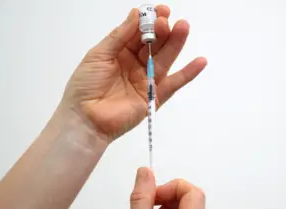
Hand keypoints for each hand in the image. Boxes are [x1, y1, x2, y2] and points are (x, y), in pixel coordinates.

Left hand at [59, 5, 206, 140]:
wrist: (85, 119)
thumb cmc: (85, 85)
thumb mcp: (98, 55)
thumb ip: (119, 36)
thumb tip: (135, 14)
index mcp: (120, 52)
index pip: (138, 33)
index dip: (148, 21)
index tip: (159, 11)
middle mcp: (135, 64)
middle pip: (154, 44)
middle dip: (162, 30)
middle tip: (167, 20)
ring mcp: (146, 80)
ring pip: (165, 58)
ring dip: (175, 43)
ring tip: (183, 27)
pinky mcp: (154, 97)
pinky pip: (174, 83)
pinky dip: (188, 73)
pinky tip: (200, 61)